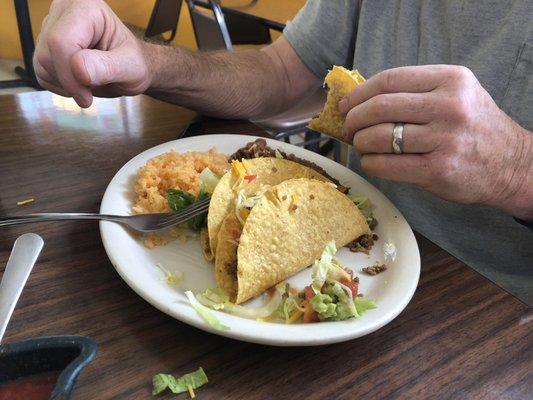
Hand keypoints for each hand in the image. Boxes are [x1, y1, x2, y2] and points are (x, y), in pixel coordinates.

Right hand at [34, 0, 152, 107]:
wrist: (130, 67)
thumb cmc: (135, 63)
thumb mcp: (131, 67)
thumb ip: (107, 67)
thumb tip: (78, 69)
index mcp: (86, 8)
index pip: (60, 41)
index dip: (69, 74)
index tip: (87, 96)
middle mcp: (64, 11)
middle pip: (47, 54)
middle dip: (69, 81)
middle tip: (92, 91)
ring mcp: (51, 27)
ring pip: (41, 64)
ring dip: (65, 84)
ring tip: (90, 81)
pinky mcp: (45, 45)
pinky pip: (40, 72)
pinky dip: (59, 85)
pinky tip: (78, 81)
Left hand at [339, 65, 532, 218]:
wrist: (510, 163)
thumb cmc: (473, 126)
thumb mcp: (456, 94)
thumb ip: (417, 91)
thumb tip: (362, 98)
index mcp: (450, 80)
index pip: (389, 80)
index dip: (359, 93)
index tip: (346, 105)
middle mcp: (449, 107)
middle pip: (380, 107)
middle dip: (354, 119)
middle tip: (348, 128)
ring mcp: (443, 140)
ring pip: (379, 137)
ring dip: (360, 143)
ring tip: (361, 145)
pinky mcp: (437, 170)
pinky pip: (386, 165)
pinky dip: (370, 163)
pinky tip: (371, 161)